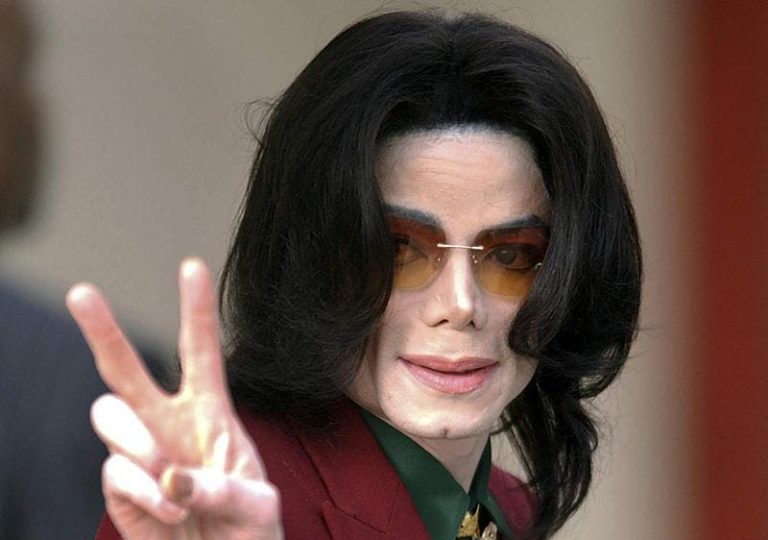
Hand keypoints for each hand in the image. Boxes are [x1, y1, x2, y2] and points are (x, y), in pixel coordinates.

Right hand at [67, 259, 282, 539]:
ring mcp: (141, 454)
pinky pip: (115, 472)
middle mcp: (169, 425)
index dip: (196, 310)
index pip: (200, 352)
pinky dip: (145, 491)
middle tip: (81, 293)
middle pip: (126, 368)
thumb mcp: (257, 504)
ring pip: (109, 414)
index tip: (191, 266)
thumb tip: (174, 477)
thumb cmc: (249, 530)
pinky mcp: (121, 488)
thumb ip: (223, 487)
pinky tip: (172, 510)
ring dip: (137, 441)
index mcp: (211, 414)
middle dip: (103, 330)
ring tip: (171, 478)